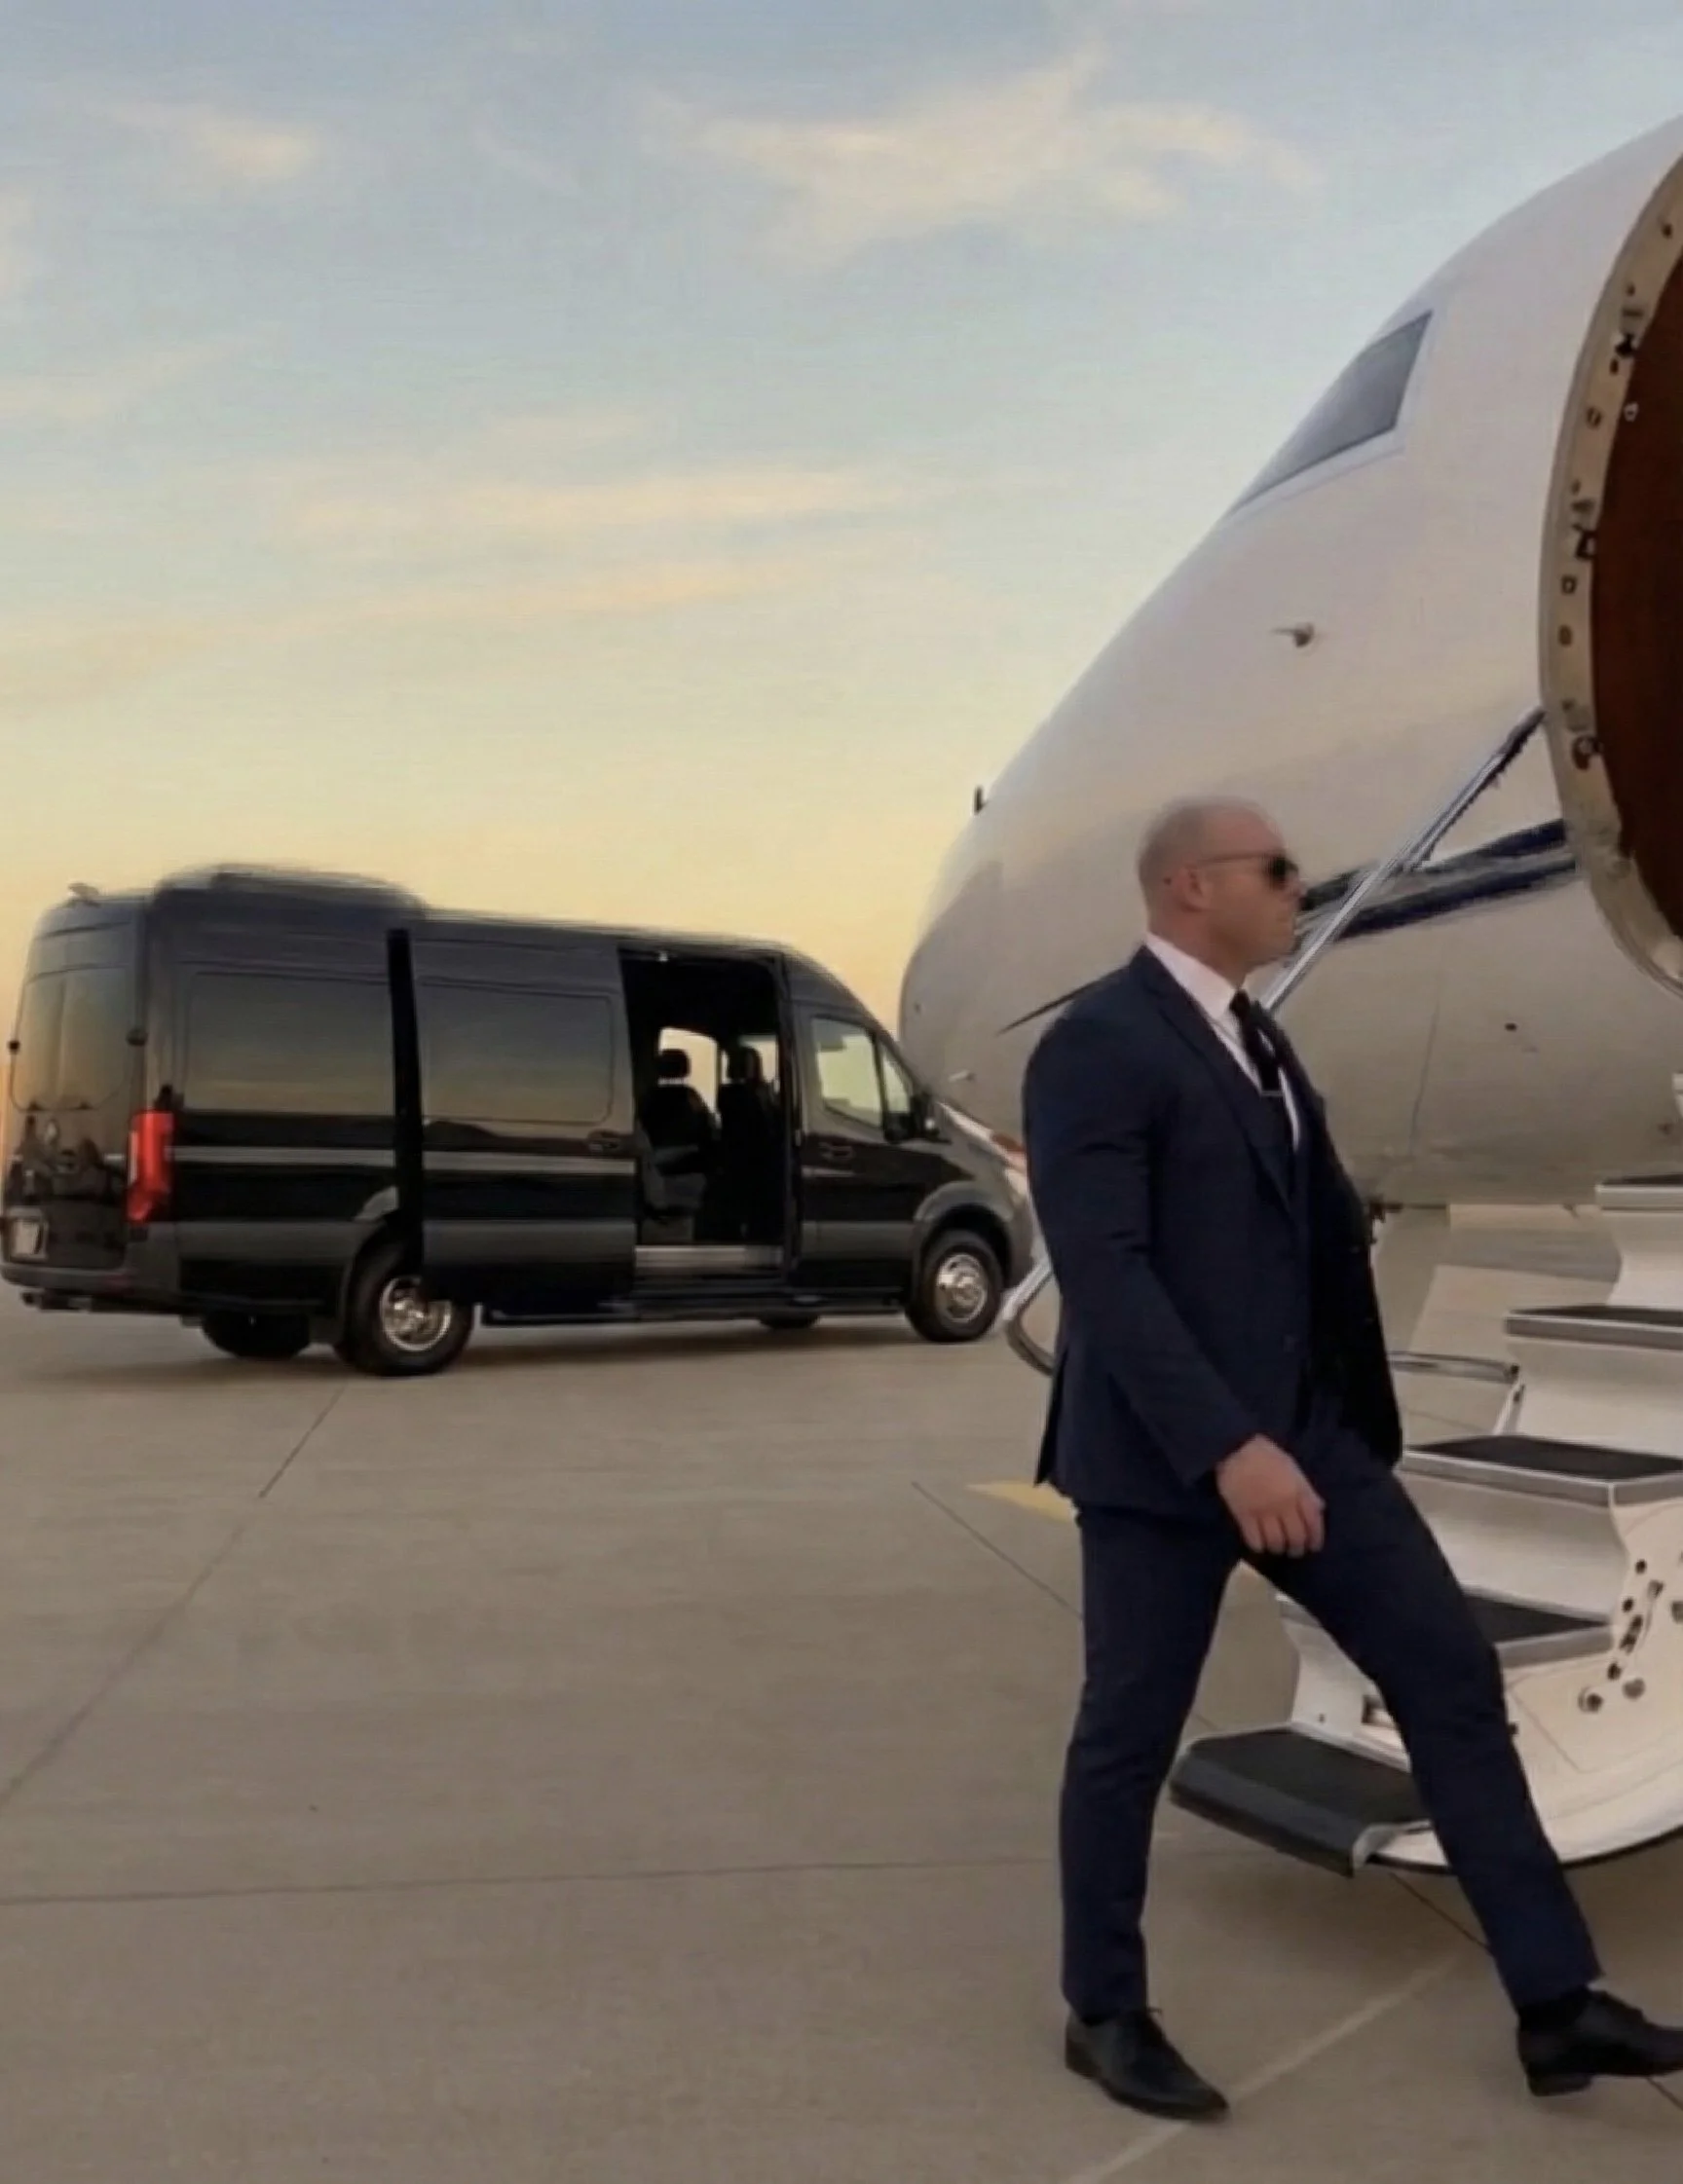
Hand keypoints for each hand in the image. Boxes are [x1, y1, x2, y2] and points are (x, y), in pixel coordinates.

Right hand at [1215, 1436, 1324, 1556]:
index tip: (1313, 1546)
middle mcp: (1284, 1505)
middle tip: (1294, 1550)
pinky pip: (1254, 1540)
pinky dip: (1259, 1546)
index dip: (1315, 1539)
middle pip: (1296, 1537)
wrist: (1235, 1448)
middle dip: (1297, 1548)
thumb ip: (1306, 1489)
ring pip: (1276, 1542)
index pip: (1314, 1523)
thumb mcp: (1292, 1468)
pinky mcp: (1243, 1515)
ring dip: (1278, 1549)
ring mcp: (1263, 1511)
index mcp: (1298, 1491)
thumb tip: (1320, 1508)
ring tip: (1276, 1547)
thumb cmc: (1266, 1455)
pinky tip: (1259, 1544)